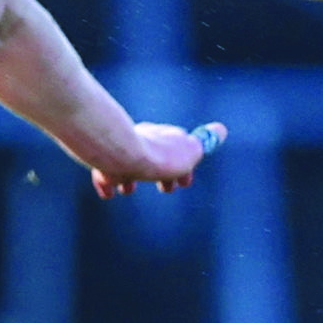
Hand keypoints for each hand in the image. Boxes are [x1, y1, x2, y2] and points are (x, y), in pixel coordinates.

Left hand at [91, 121, 225, 199]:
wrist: (123, 155)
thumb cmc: (160, 156)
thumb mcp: (190, 151)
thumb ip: (205, 141)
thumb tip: (220, 129)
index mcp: (165, 138)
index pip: (177, 149)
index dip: (183, 166)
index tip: (185, 181)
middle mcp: (142, 140)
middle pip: (153, 156)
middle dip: (160, 173)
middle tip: (166, 188)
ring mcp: (121, 150)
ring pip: (127, 164)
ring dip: (131, 179)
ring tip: (129, 191)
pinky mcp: (101, 159)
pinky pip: (104, 172)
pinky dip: (107, 183)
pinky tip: (109, 193)